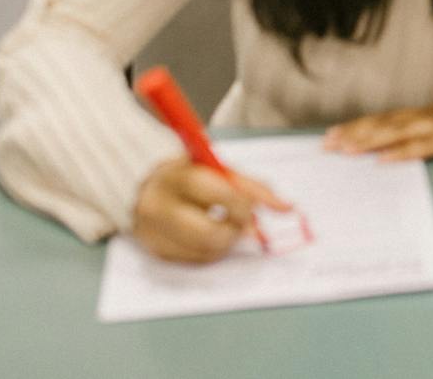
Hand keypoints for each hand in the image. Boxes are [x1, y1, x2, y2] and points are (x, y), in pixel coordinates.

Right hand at [132, 157, 290, 263]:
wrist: (146, 185)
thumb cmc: (191, 175)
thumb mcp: (217, 170)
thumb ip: (252, 187)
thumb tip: (287, 208)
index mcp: (177, 176)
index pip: (218, 195)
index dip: (242, 207)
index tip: (248, 209)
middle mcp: (158, 205)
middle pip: (209, 233)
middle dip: (234, 232)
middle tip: (240, 225)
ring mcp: (152, 231)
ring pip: (204, 251)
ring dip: (225, 244)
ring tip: (224, 228)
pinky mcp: (154, 251)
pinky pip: (194, 261)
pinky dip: (210, 252)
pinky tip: (207, 236)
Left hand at [322, 101, 432, 161]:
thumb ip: (425, 133)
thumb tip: (396, 149)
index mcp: (422, 115)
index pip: (382, 120)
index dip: (357, 126)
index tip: (332, 135)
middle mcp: (425, 117)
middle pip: (382, 124)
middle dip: (353, 134)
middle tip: (326, 145)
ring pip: (397, 132)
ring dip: (369, 141)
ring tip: (346, 150)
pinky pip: (423, 146)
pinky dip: (402, 152)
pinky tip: (383, 160)